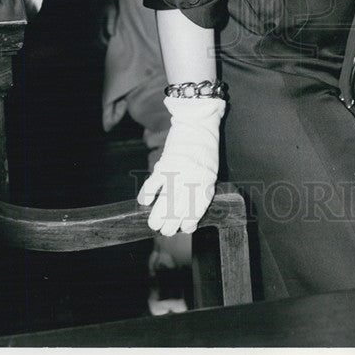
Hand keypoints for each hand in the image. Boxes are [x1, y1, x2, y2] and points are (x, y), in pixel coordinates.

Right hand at [138, 96, 224, 235]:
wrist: (198, 123)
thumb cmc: (205, 148)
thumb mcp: (209, 169)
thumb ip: (201, 188)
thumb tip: (188, 210)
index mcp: (206, 182)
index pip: (197, 210)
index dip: (189, 222)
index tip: (185, 228)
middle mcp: (192, 180)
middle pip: (179, 211)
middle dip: (171, 225)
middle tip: (165, 230)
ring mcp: (178, 172)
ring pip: (165, 203)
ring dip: (157, 217)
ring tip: (154, 224)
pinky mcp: (165, 163)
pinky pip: (153, 184)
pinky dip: (147, 194)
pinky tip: (145, 202)